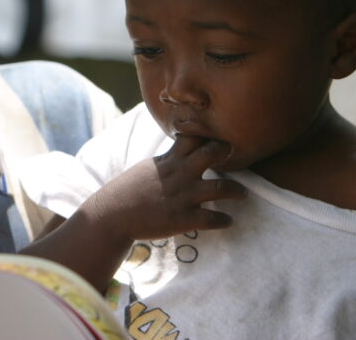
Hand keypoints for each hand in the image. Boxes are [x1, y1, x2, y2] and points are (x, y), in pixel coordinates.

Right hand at [79, 135, 247, 244]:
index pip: (192, 136)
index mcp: (168, 160)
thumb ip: (167, 161)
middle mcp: (179, 174)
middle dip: (226, 151)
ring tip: (243, 194)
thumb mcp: (147, 168)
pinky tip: (228, 221)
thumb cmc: (126, 192)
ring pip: (221, 187)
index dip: (207, 133)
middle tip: (234, 155)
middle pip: (211, 152)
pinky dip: (224, 221)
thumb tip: (178, 154)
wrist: (112, 216)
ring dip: (237, 190)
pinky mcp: (182, 219)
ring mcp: (182, 196)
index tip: (217, 134)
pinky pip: (211, 219)